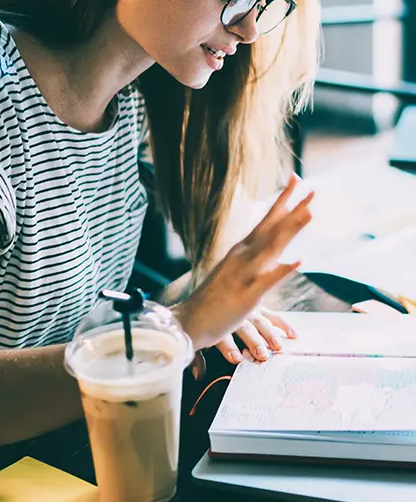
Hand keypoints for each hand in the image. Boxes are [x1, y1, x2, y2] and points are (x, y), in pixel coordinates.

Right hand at [177, 175, 312, 353]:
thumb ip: (248, 258)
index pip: (267, 220)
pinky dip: (282, 269)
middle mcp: (243, 256)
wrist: (189, 321)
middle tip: (312, 190)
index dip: (283, 200)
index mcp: (241, 250)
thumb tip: (265, 248)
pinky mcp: (247, 295)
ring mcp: (245, 274)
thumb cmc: (212, 300)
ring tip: (309, 213)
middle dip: (293, 209)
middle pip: (272, 228)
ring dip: (290, 229)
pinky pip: (267, 281)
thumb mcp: (232, 272)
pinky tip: (298, 260)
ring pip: (271, 248)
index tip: (297, 180)